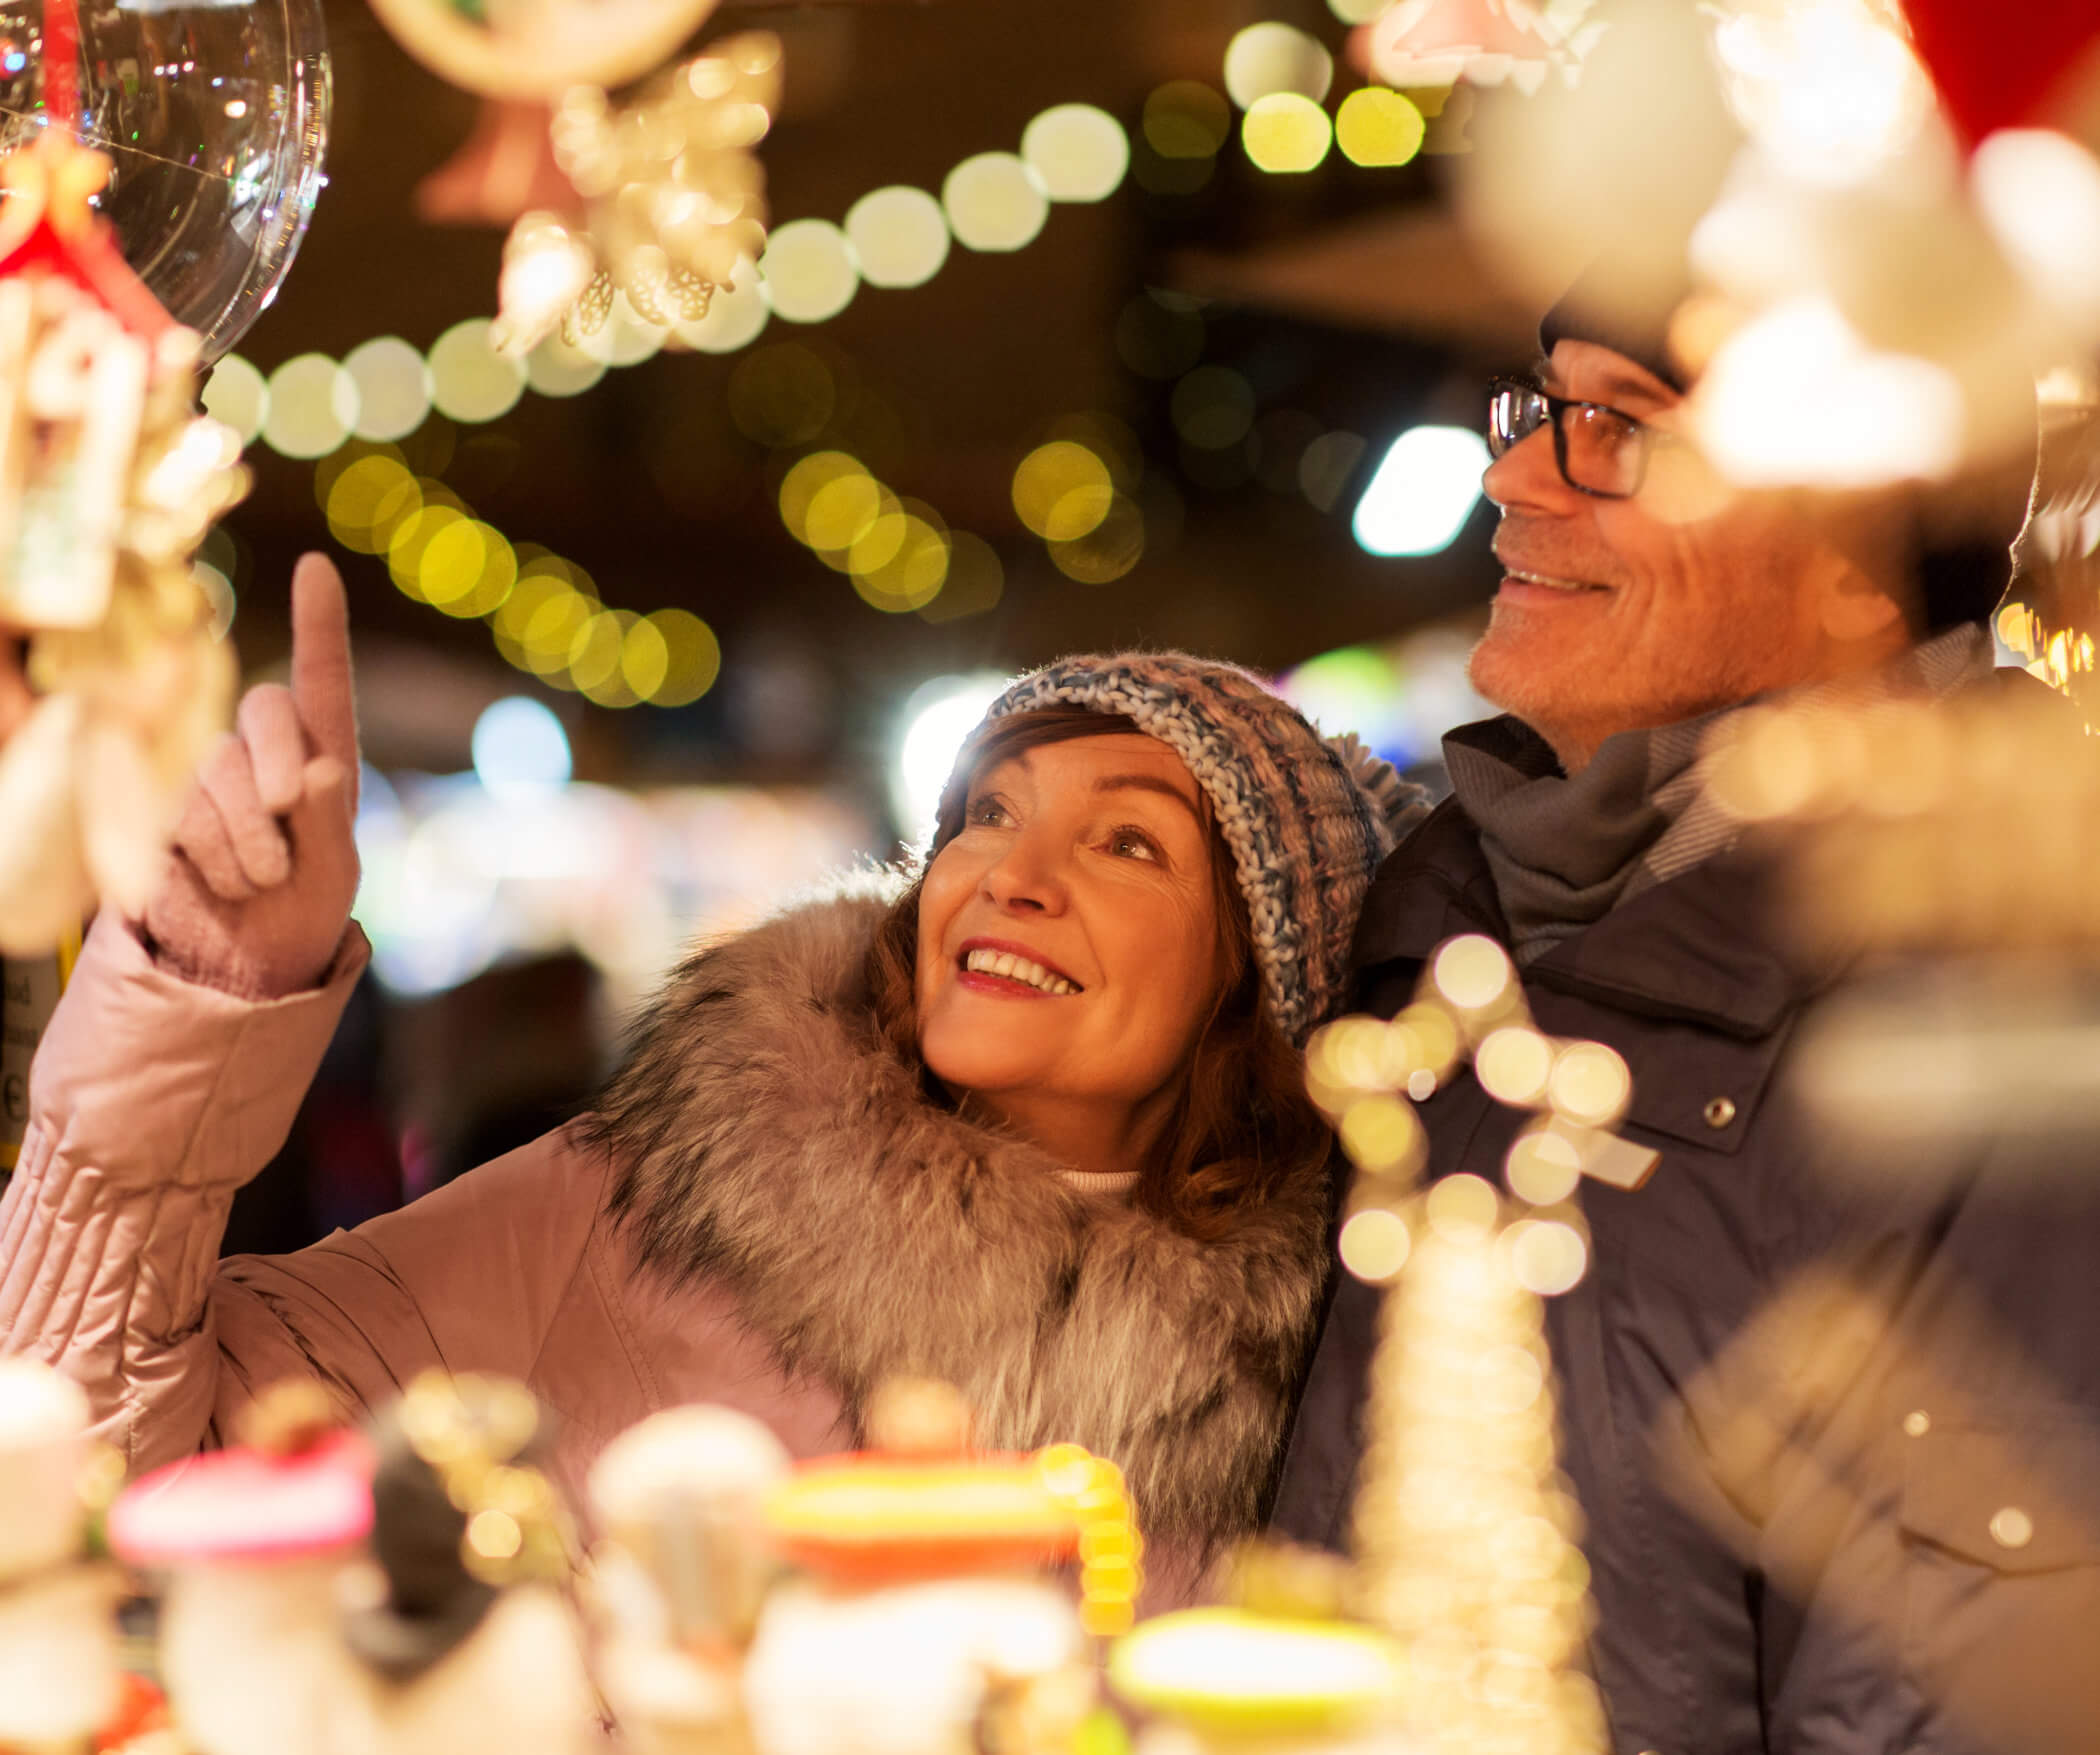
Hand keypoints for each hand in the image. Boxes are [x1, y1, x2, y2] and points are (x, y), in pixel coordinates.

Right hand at [141, 554, 361, 998]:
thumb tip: (322, 769)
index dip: (318, 625)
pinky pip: (183, 815)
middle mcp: (265, 758)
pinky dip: (213, 858)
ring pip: (219, 771)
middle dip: (279, 767)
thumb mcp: (336, 875)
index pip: (322, 683)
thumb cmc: (303, 916)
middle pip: (263, 711)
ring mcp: (211, 781)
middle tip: (291, 820)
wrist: (242, 968)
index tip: (315, 567)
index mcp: (323, 760)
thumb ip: (332, 822)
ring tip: (262, 880)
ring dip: (248, 837)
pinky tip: (226, 886)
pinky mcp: (165, 814)